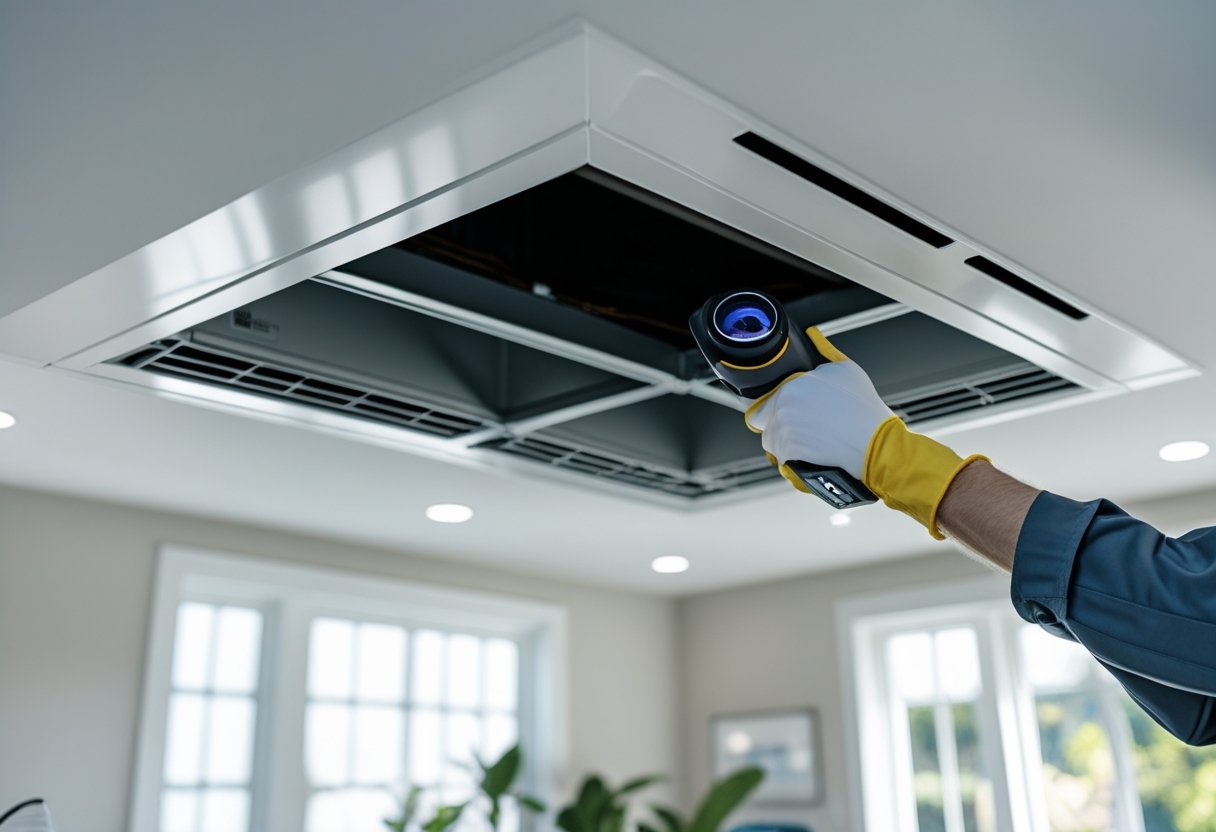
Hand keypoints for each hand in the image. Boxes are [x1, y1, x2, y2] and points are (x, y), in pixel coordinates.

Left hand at [744, 328, 985, 537]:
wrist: (876, 446)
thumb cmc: (863, 410)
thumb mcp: (847, 370)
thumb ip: (824, 351)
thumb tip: (813, 337)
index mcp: (790, 388)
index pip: (765, 402)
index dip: (780, 408)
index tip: (797, 414)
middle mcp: (782, 411)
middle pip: (767, 423)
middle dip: (783, 425)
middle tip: (809, 428)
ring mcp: (784, 435)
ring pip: (773, 442)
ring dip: (787, 443)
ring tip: (814, 441)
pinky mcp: (789, 458)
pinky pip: (782, 460)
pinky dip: (794, 460)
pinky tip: (814, 454)